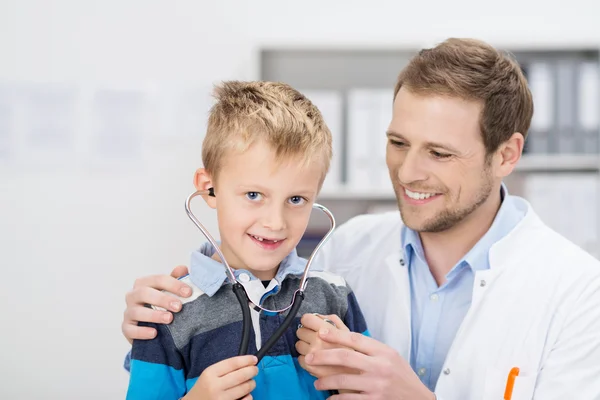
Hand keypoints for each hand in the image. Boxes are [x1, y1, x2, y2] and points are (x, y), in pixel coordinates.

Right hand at [122, 265, 190, 343]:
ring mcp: (128, 312)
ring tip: (169, 319)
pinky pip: (130, 329)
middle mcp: (133, 295)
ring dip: (153, 315)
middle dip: (163, 299)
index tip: (188, 292)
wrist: (151, 326)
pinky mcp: (126, 328)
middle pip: (144, 293)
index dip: (174, 284)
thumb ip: (176, 279)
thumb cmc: (161, 304)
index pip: (158, 279)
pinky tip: (154, 333)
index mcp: (144, 283)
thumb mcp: (170, 291)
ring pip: (136, 311)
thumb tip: (182, 268)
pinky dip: (142, 331)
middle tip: (179, 306)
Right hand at [184, 355, 257, 399]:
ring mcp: (220, 399)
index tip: (254, 359)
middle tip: (255, 370)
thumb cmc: (203, 389)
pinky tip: (246, 394)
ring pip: (244, 388)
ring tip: (251, 382)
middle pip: (241, 376)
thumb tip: (246, 364)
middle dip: (252, 371)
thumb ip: (225, 369)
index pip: (232, 363)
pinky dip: (249, 396)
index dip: (246, 360)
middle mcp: (214, 386)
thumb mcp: (208, 375)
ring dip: (251, 384)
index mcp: (210, 373)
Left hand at [296, 313, 357, 379]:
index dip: (308, 321)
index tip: (311, 325)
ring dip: (305, 347)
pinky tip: (316, 360)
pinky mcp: (310, 368)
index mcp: (326, 330)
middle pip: (300, 331)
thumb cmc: (351, 350)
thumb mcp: (346, 330)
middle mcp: (317, 341)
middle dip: (306, 333)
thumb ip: (331, 319)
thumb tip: (317, 316)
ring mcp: (313, 355)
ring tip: (317, 350)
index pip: (306, 319)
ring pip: (298, 345)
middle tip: (315, 339)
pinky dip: (305, 359)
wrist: (355, 374)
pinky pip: (299, 359)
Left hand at [304, 328, 434, 399]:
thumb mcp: (391, 356)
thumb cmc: (401, 375)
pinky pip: (349, 399)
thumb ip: (371, 349)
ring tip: (316, 382)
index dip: (336, 335)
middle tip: (309, 358)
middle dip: (323, 357)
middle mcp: (380, 367)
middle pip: (345, 357)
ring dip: (325, 381)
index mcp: (384, 352)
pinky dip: (336, 399)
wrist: (417, 399)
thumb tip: (343, 338)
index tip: (321, 333)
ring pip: (343, 380)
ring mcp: (376, 385)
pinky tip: (329, 398)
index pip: (355, 339)